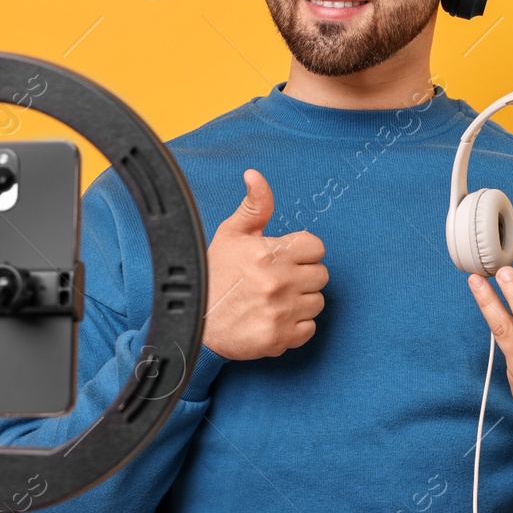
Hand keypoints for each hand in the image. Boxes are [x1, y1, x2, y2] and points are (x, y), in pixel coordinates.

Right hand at [202, 169, 328, 360]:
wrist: (192, 321)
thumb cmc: (213, 274)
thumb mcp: (231, 233)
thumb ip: (254, 205)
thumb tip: (255, 175)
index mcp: (269, 253)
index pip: (316, 247)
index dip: (302, 252)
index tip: (285, 258)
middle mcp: (277, 282)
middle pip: (321, 275)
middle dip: (303, 275)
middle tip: (279, 279)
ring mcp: (280, 312)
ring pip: (317, 302)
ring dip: (300, 300)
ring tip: (275, 299)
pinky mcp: (279, 338)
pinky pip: (309, 328)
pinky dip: (296, 326)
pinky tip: (275, 318)